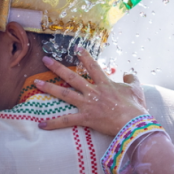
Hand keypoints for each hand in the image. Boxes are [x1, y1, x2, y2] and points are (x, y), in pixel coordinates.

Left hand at [33, 50, 147, 135]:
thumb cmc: (136, 107)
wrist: (133, 123)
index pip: (92, 66)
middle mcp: (93, 91)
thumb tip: (128, 73)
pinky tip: (41, 124)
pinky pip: (66, 121)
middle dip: (57, 68)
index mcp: (105, 84)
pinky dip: (53, 123)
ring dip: (49, 88)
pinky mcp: (85, 118)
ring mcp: (87, 104)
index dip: (84, 56)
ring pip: (65, 94)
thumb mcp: (137, 89)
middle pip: (72, 77)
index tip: (76, 48)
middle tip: (45, 60)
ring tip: (36, 83)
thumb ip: (132, 79)